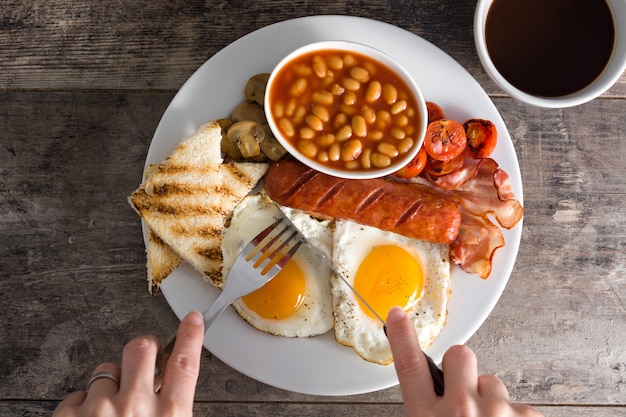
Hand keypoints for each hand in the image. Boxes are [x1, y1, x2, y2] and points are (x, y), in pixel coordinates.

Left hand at [53, 311, 204, 416]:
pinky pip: (77, 395)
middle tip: (139, 364)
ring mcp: (100, 410)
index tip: (192, 320)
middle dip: (142, 350)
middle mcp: (136, 407)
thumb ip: (171, 411)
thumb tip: (170, 392)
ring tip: (107, 416)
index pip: (185, 364)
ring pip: (106, 371)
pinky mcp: (69, 415)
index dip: (190, 337)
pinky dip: (81, 408)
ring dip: (108, 388)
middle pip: (142, 349)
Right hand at [385, 306, 542, 416]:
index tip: (398, 314)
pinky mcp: (525, 416)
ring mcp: (495, 412)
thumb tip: (431, 401)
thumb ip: (427, 412)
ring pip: (492, 382)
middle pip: (458, 355)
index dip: (403, 337)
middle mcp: (460, 410)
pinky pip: (519, 406)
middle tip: (464, 397)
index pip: (410, 366)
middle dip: (462, 368)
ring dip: (490, 402)